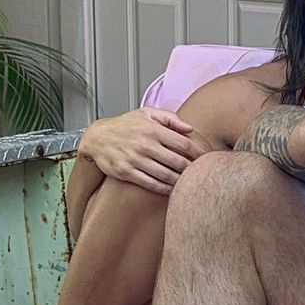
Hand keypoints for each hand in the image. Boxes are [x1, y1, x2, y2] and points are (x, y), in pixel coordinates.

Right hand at [80, 107, 204, 193]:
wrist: (97, 137)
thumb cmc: (125, 125)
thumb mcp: (146, 114)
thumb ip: (170, 119)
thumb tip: (190, 129)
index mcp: (153, 129)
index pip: (184, 144)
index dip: (199, 154)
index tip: (208, 160)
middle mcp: (145, 145)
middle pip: (178, 162)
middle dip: (193, 170)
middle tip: (203, 175)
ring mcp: (135, 159)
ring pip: (167, 176)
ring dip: (181, 182)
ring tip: (190, 184)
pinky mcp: (127, 172)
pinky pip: (152, 184)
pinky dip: (165, 189)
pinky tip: (174, 190)